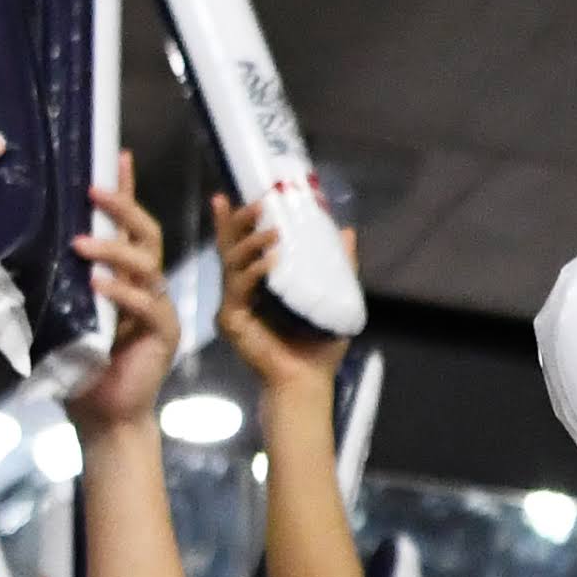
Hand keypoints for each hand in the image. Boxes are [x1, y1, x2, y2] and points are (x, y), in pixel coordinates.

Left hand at [64, 155, 180, 435]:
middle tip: (91, 189)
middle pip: (145, 231)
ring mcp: (159, 307)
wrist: (102, 418)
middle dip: (122, 205)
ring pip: (145, 263)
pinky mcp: (164, 334)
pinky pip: (147, 304)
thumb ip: (51, 280)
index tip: (113, 152)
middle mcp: (147, 283)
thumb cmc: (78, 366)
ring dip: (113, 248)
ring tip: (80, 242)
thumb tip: (8, 243)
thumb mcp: (57, 314)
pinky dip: (120, 293)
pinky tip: (97, 285)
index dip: (123, 187)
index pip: (126, 221)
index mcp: (124, 274)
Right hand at [215, 191, 351, 398]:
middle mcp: (240, 293)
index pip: (241, 247)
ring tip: (273, 232)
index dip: (234, 222)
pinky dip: (254, 272)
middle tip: (256, 204)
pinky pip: (239, 289)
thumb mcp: (333, 296)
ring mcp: (233, 307)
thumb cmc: (318, 346)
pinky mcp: (231, 321)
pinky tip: (270, 263)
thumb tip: (346, 231)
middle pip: (229, 248)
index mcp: (258, 285)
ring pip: (232, 263)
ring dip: (251, 243)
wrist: (308, 381)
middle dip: (238, 222)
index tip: (230, 195)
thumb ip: (339, 265)